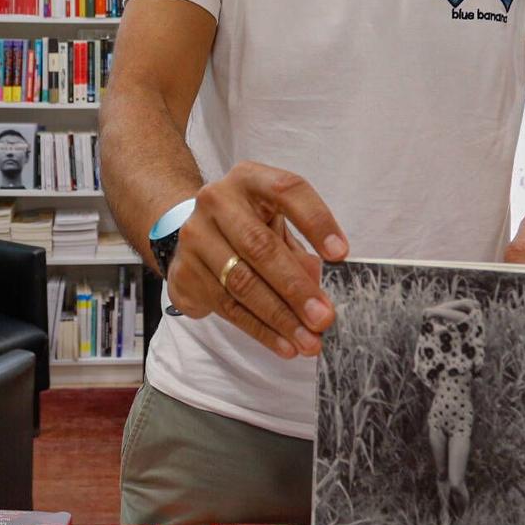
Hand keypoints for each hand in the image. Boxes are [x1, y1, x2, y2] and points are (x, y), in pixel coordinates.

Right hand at [165, 162, 348, 359]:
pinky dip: (260, 330)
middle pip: (260, 247)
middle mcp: (216, 201)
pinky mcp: (184, 272)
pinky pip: (227, 307)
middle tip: (324, 317)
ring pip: (242, 283)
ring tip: (309, 342)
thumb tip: (320, 298)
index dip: (316, 221)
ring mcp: (195, 236)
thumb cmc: (249, 226)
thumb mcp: (275, 224)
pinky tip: (284, 345)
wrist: (193, 233)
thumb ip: (299, 252)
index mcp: (249, 179)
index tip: (341, 255)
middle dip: (296, 288)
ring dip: (281, 318)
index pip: (287, 191)